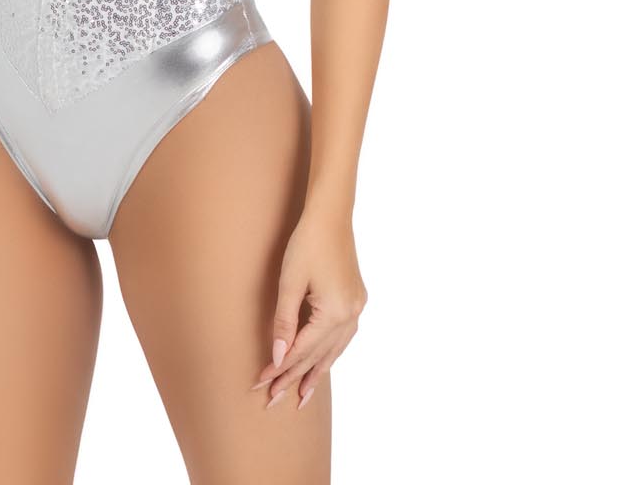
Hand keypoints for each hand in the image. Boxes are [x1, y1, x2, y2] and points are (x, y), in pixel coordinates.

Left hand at [250, 208, 366, 408]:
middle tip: (274, 399)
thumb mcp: (289, 282)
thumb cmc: (306, 244)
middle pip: (318, 355)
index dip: (279, 368)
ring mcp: (357, 308)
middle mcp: (350, 315)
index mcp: (334, 313)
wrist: (331, 216)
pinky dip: (329, 353)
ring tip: (302, 395)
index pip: (301, 350)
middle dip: (294, 377)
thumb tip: (278, 356)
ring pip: (334, 350)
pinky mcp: (356, 299)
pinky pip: (342, 337)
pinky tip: (322, 362)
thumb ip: (284, 322)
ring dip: (316, 372)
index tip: (260, 383)